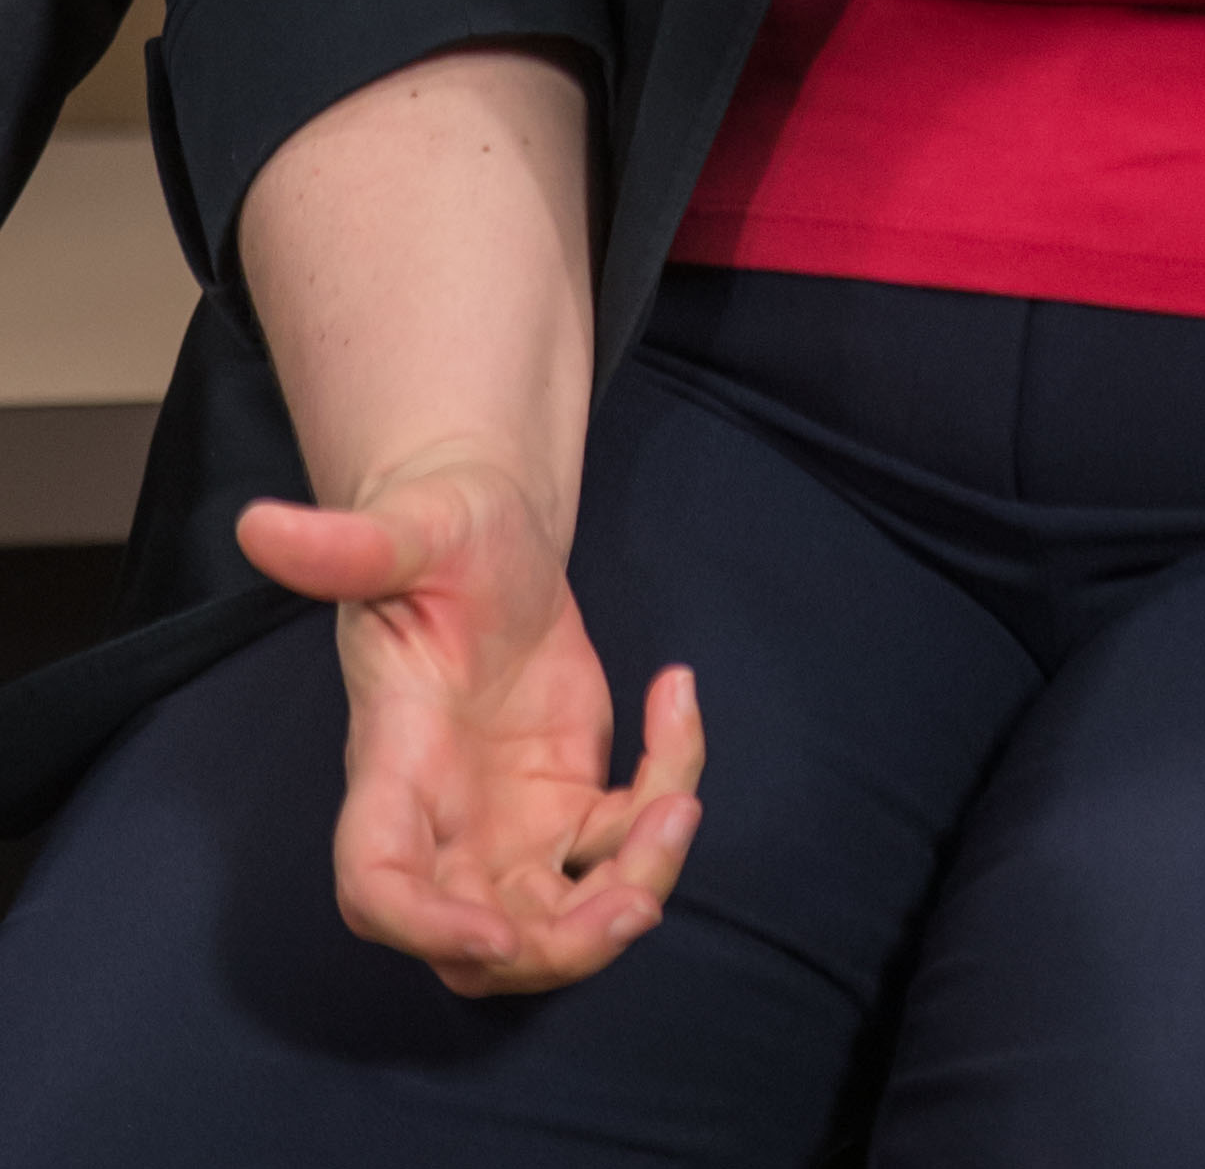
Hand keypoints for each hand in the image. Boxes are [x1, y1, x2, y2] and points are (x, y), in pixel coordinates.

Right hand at [238, 456, 704, 998]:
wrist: (488, 536)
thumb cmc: (435, 530)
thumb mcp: (407, 527)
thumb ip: (344, 546)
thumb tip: (259, 524)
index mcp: (393, 763)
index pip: (379, 884)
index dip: (428, 928)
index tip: (500, 935)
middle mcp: (446, 820)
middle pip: (483, 946)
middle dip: (564, 948)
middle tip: (641, 897)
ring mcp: (508, 825)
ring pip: (557, 925)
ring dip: (630, 891)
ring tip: (678, 802)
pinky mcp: (565, 804)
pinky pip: (621, 844)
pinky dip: (667, 798)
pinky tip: (675, 696)